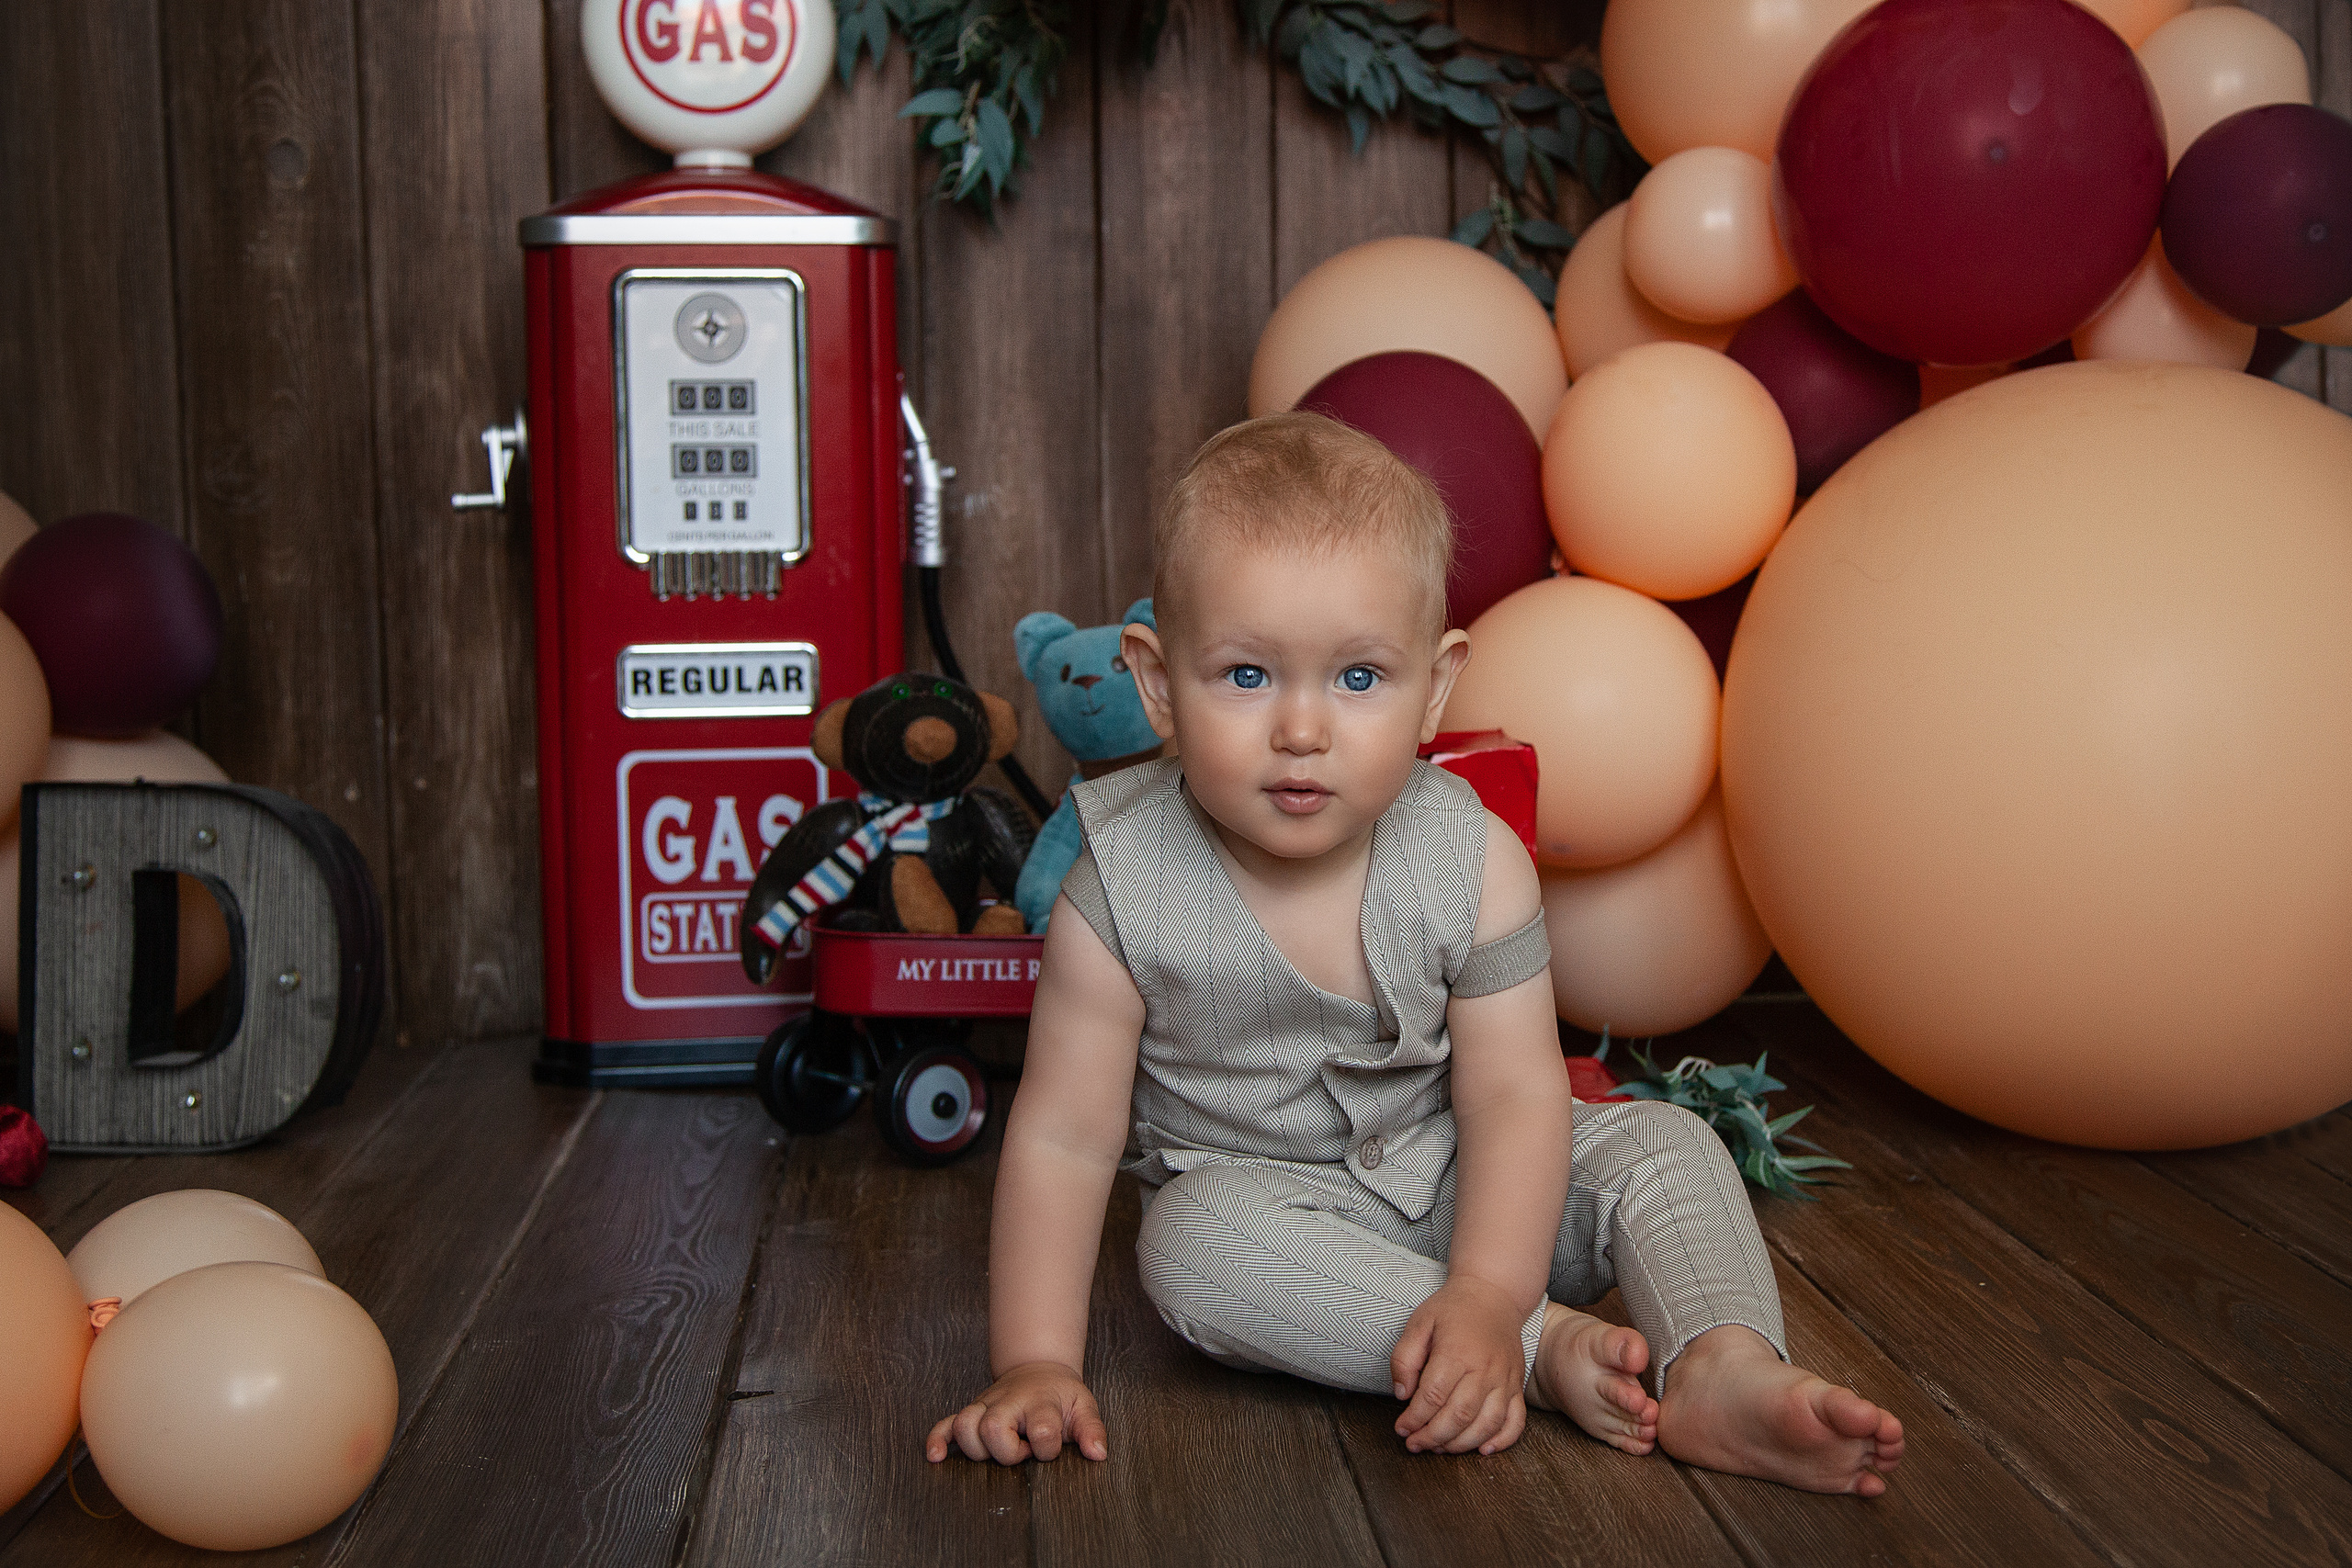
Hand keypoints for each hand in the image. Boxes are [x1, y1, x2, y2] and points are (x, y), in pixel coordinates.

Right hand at [927, 1360, 1108, 1463]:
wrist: (1039, 1370)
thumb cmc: (1060, 1397)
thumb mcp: (1084, 1407)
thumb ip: (1092, 1430)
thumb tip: (1097, 1453)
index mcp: (1039, 1402)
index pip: (1041, 1428)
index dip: (1046, 1446)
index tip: (1049, 1447)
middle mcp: (1008, 1402)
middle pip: (993, 1428)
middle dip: (1007, 1451)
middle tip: (1022, 1450)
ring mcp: (987, 1405)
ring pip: (966, 1426)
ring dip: (977, 1447)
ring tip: (995, 1451)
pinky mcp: (973, 1411)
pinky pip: (947, 1424)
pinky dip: (938, 1439)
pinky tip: (936, 1456)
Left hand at [1391, 1275, 1533, 1454]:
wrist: (1494, 1294)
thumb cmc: (1453, 1309)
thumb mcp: (1419, 1322)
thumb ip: (1404, 1358)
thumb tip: (1402, 1394)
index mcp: (1457, 1351)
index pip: (1433, 1396)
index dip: (1414, 1418)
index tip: (1401, 1429)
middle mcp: (1485, 1369)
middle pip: (1459, 1415)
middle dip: (1433, 1436)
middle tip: (1415, 1445)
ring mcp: (1505, 1379)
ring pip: (1486, 1424)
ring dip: (1461, 1444)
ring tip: (1439, 1448)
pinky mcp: (1516, 1385)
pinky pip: (1516, 1421)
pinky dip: (1502, 1441)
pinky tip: (1483, 1450)